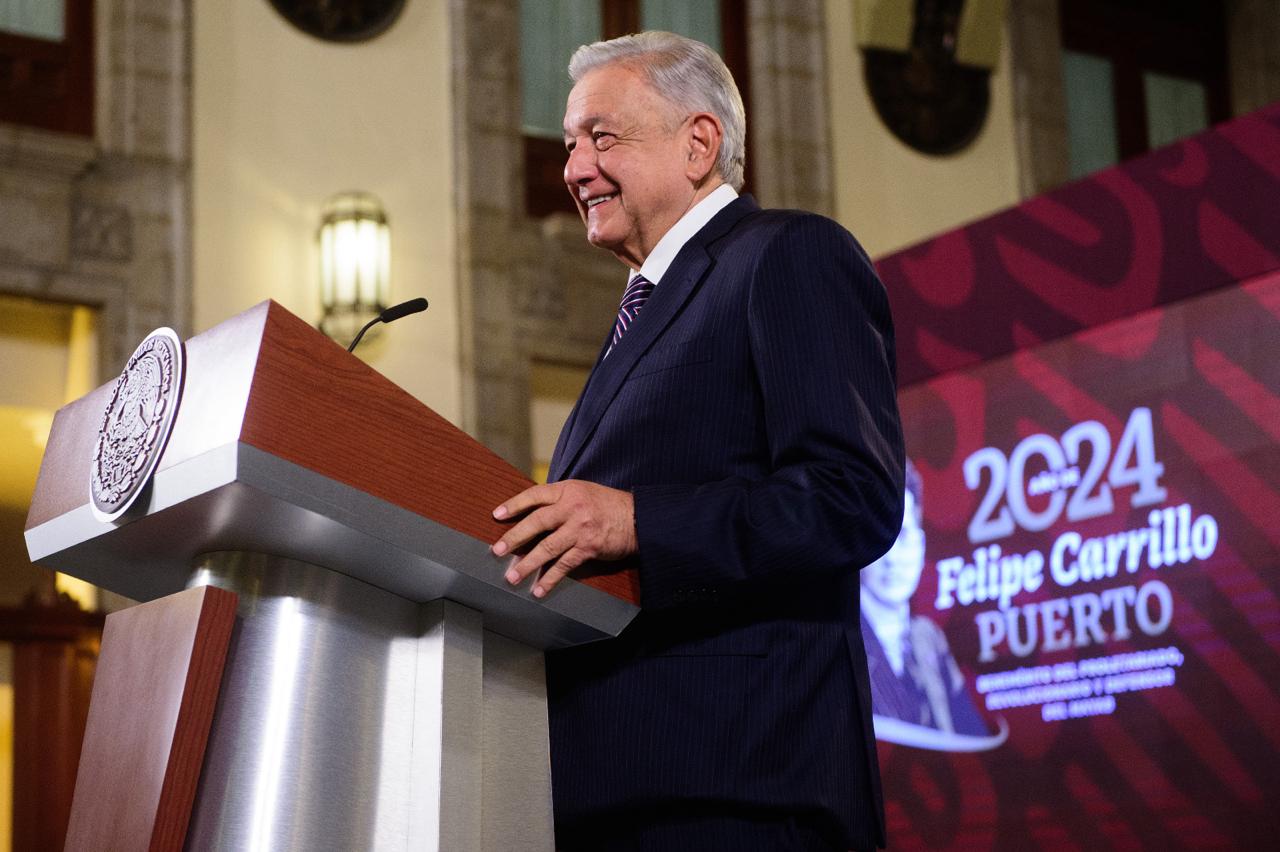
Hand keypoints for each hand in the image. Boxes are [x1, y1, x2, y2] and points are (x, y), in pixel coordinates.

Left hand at [491, 480, 636, 597]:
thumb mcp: (583, 492)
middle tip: (497, 550)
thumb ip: (560, 500)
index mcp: (568, 490)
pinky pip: (564, 566)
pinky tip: (539, 589)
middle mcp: (572, 507)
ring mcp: (580, 528)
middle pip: (536, 522)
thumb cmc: (608, 505)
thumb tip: (533, 513)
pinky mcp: (588, 548)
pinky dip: (550, 579)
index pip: (535, 495)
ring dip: (528, 564)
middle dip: (514, 537)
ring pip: (547, 547)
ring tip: (512, 576)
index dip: (514, 505)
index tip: (497, 515)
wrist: (637, 519)